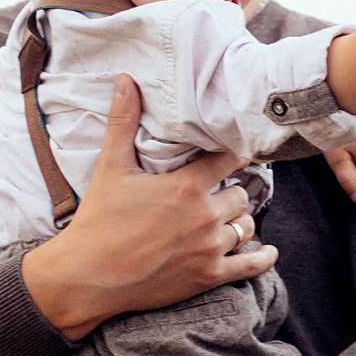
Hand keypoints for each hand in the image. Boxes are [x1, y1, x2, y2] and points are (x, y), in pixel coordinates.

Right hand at [20, 74, 275, 340]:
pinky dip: (262, 258)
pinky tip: (269, 251)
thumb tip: (124, 79)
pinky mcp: (208, 276)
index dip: (235, 152)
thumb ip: (123, 122)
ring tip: (230, 215)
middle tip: (225, 188)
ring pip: (246, 226)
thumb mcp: (110, 168)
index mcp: (186, 186)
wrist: (87, 277)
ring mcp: (209, 248)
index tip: (240, 147)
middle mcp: (205, 216)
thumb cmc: (97, 221)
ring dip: (240, 219)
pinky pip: (249, 266)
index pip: (229, 159)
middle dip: (233, 190)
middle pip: (241, 195)